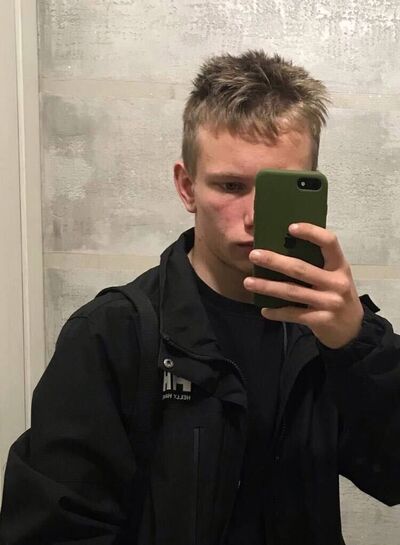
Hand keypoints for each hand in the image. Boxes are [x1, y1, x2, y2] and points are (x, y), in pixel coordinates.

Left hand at [243, 223, 363, 348]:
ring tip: (248, 282)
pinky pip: (293, 314)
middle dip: (274, 261)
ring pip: (291, 292)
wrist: (352, 329)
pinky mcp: (321, 320)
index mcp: (340, 266)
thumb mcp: (335, 276)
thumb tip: (282, 249)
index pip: (329, 242)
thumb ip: (317, 264)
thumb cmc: (337, 295)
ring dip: (267, 286)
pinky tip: (264, 310)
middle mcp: (336, 282)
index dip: (311, 232)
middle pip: (300, 269)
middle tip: (253, 255)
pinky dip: (276, 312)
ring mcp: (329, 302)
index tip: (290, 227)